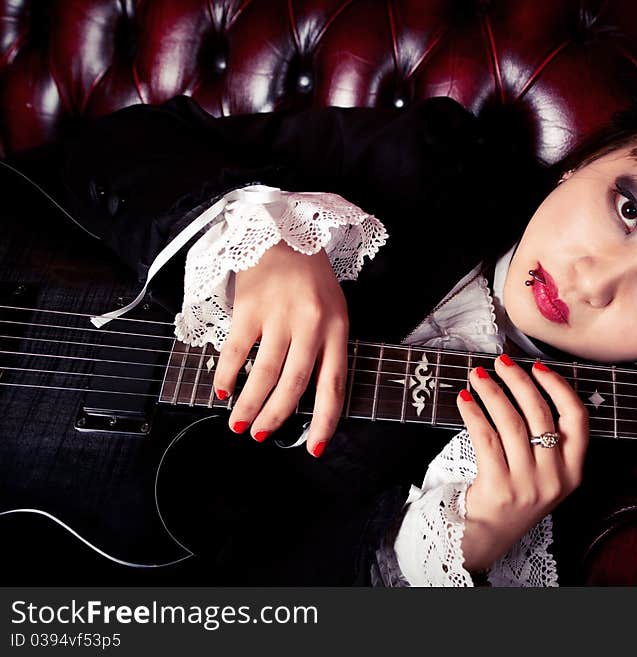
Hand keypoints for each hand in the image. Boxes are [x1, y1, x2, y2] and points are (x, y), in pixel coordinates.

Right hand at [211, 242, 348, 455]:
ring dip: (249, 404)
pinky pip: (236, 350)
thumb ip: (326, 349)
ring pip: (264, 372)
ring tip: (239, 425)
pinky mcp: (250, 306)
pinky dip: (227, 375)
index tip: (314, 448)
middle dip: (276, 416)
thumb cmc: (311, 280)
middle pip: (295, 384)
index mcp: (337, 329)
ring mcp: (280, 315)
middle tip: (261, 436)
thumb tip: (308, 398)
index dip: (326, 421)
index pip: (334, 385)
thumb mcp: (333, 312)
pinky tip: (223, 391)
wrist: (284, 234)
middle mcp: (311, 325)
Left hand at [456, 355, 588, 571]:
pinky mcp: (499, 488)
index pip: (577, 419)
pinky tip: (465, 400)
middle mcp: (554, 478)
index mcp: (573, 471)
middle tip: (501, 363)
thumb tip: (528, 384)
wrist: (489, 536)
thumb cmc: (516, 493)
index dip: (559, 388)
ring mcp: (528, 485)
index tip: (539, 367)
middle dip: (518, 381)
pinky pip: (485, 438)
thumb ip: (549, 440)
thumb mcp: (546, 474)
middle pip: (540, 414)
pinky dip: (473, 414)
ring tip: (478, 376)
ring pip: (511, 423)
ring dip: (493, 392)